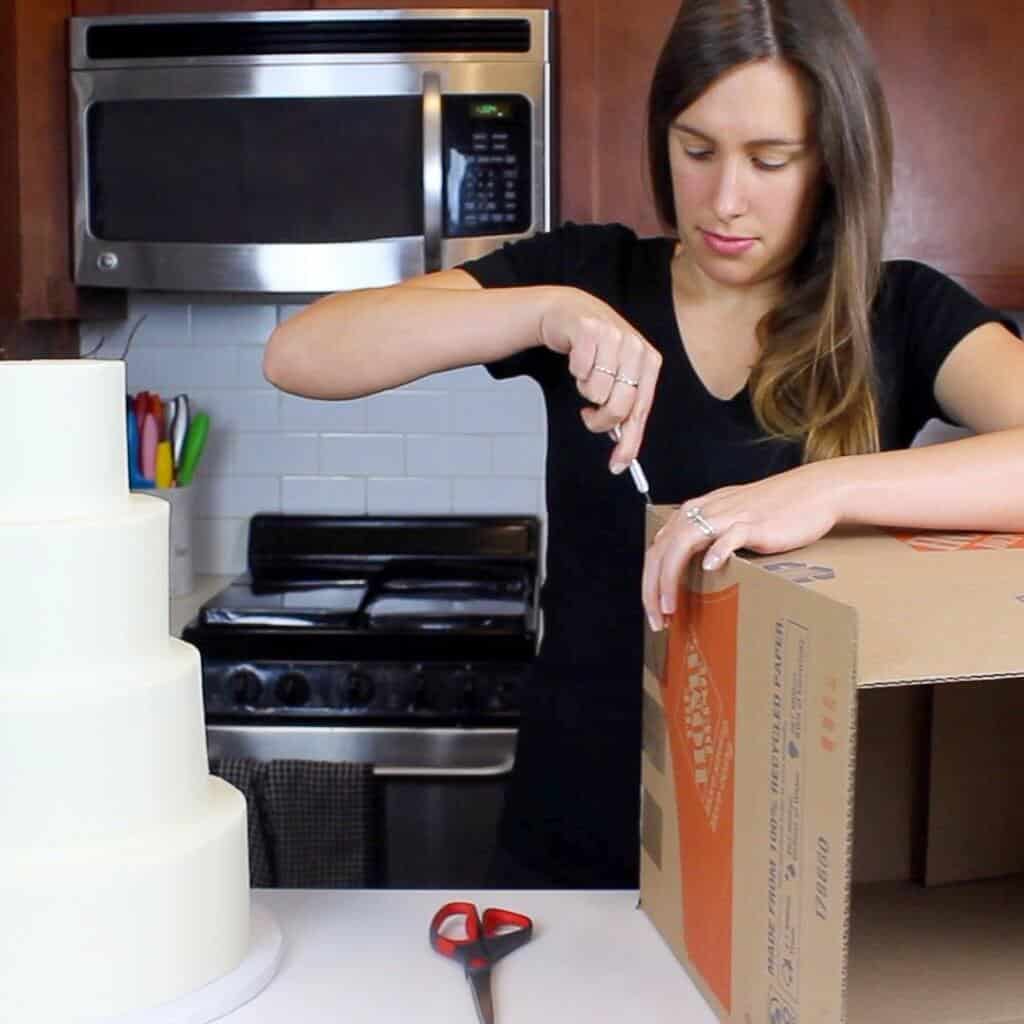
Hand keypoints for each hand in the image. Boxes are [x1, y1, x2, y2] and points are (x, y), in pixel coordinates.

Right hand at [539, 287, 661, 469]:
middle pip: (619, 405)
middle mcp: (636, 346)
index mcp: (650, 361)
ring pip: (596, 390)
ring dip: (584, 387)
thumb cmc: (596, 350)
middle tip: (589, 413)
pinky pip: (579, 370)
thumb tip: (623, 454)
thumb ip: (624, 410)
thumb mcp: (617, 377)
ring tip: (586, 372)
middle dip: (599, 419)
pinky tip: (578, 357)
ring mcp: (614, 335)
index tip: (618, 465)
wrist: (570, 313)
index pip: (641, 410)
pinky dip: (574, 370)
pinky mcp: (590, 328)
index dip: (629, 442)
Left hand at [642, 462, 841, 629]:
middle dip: (653, 586)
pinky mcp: (755, 523)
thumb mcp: (730, 518)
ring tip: (670, 606)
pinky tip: (709, 569)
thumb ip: (707, 536)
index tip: (654, 609)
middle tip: (656, 618)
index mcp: (697, 511)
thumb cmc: (774, 509)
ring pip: (684, 542)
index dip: (649, 580)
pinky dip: (716, 552)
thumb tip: (689, 565)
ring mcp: (729, 516)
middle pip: (663, 548)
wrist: (814, 491)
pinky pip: (730, 536)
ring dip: (671, 577)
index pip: (659, 546)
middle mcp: (706, 511)